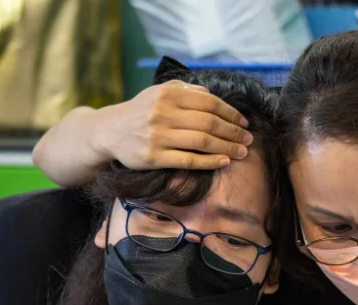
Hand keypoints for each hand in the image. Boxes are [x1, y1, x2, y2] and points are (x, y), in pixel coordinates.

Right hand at [96, 81, 252, 171]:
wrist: (109, 131)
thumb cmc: (141, 111)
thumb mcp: (158, 92)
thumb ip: (185, 90)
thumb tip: (211, 95)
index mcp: (168, 94)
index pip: (209, 102)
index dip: (231, 113)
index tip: (244, 122)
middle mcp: (163, 113)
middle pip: (209, 123)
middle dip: (234, 132)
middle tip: (248, 139)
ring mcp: (158, 136)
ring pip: (202, 141)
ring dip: (227, 147)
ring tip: (242, 152)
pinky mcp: (154, 157)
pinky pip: (189, 160)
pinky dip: (210, 161)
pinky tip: (224, 161)